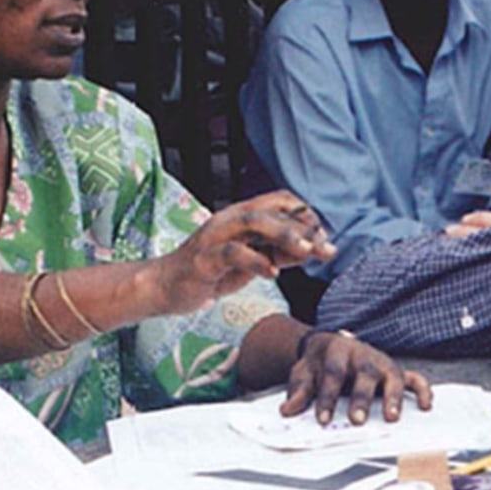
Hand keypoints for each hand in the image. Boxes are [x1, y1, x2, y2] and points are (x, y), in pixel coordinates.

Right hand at [153, 191, 334, 313]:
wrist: (166, 288)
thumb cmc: (211, 273)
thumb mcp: (252, 263)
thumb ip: (279, 253)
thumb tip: (314, 249)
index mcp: (242, 216)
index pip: (280, 201)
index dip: (305, 214)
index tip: (324, 236)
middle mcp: (229, 219)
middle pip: (271, 210)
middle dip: (301, 227)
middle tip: (324, 245)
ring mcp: (214, 236)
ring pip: (252, 222)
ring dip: (283, 234)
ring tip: (305, 250)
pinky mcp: (203, 258)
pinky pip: (232, 253)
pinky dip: (255, 260)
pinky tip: (272, 273)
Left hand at [280, 329, 433, 425]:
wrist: (330, 345)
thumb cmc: (319, 364)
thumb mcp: (303, 372)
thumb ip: (298, 391)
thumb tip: (287, 410)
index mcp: (337, 350)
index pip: (332, 373)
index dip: (327, 397)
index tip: (322, 419)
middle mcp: (362, 354)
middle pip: (364, 373)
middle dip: (361, 398)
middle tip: (357, 420)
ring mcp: (381, 362)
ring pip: (392, 375)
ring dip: (393, 396)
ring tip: (392, 417)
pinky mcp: (395, 371)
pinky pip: (414, 378)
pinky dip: (423, 390)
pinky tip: (426, 406)